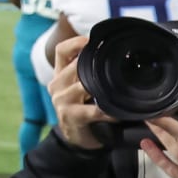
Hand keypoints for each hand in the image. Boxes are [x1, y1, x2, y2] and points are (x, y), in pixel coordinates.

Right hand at [47, 36, 115, 150]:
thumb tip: (111, 50)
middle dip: (95, 66)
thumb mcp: (80, 85)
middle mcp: (56, 85)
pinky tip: (119, 113)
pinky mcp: (70, 116)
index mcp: (59, 73)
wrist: (75, 137)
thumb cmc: (82, 107)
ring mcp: (61, 101)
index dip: (76, 42)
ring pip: (83, 86)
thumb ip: (88, 70)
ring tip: (121, 89)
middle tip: (117, 64)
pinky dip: (109, 111)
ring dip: (104, 88)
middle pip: (74, 66)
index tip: (93, 40)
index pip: (61, 50)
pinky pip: (93, 110)